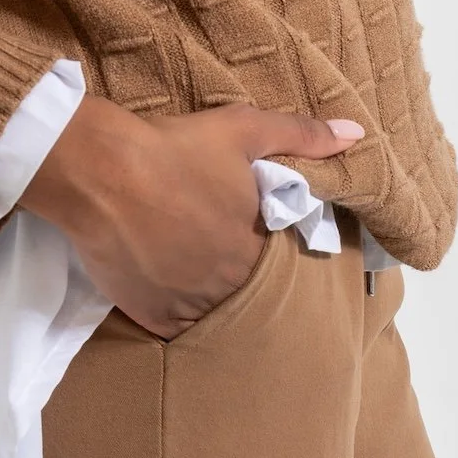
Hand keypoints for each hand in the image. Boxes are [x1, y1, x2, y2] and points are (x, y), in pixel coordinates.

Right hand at [18, 99, 365, 336]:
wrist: (101, 171)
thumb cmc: (175, 148)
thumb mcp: (244, 129)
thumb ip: (302, 135)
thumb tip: (355, 134)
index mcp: (258, 246)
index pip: (277, 261)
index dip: (262, 245)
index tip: (245, 230)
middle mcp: (231, 284)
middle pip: (245, 288)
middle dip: (236, 272)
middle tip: (212, 247)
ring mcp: (191, 304)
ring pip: (213, 312)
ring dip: (208, 296)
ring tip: (189, 270)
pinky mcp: (152, 316)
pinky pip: (175, 329)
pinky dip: (177, 315)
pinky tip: (169, 293)